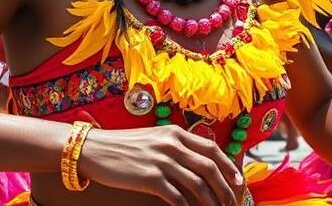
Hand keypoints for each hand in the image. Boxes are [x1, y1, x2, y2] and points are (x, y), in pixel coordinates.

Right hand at [77, 125, 244, 205]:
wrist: (94, 149)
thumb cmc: (125, 146)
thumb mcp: (155, 138)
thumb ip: (177, 145)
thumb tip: (200, 161)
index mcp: (176, 133)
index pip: (211, 149)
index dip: (228, 166)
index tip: (238, 180)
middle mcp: (172, 145)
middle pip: (209, 168)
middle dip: (224, 187)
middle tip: (231, 202)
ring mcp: (161, 161)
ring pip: (197, 184)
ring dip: (210, 200)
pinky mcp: (149, 178)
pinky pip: (176, 196)